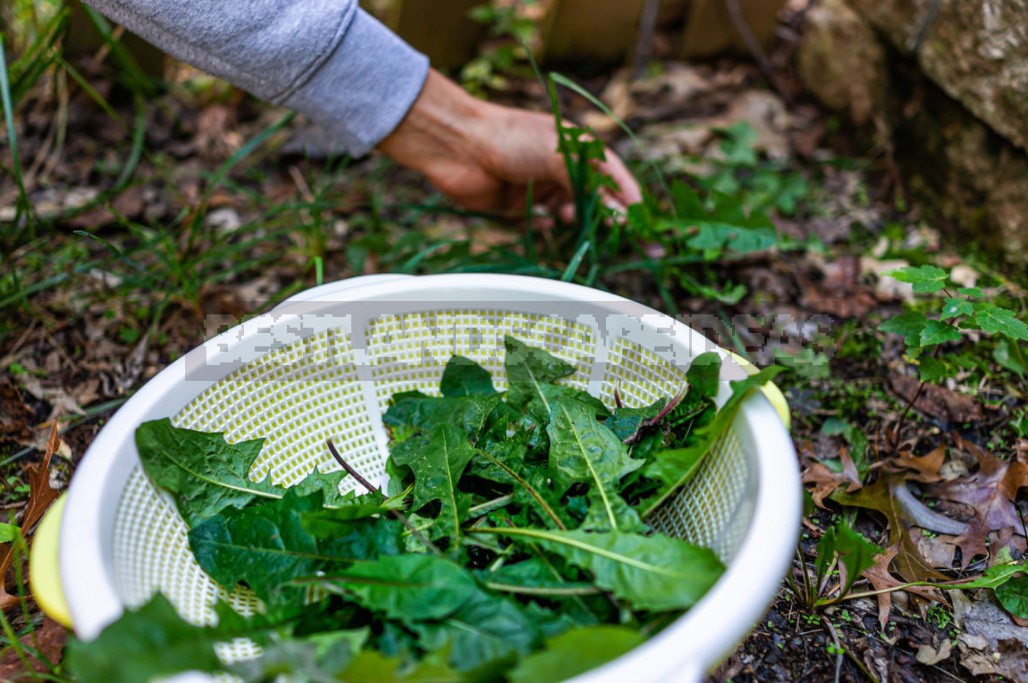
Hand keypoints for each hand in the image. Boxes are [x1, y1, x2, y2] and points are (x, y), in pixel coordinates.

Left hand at [377, 70, 641, 219]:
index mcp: (578, 148)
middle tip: (620, 241)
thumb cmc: (511, 138)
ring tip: (568, 219)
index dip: (631, 203)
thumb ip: (591, 182)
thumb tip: (622, 211)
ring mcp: (539, 187)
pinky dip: (546, 229)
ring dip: (575, 221)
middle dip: (608, 219)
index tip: (644, 228)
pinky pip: (539, 224)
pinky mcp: (516, 206)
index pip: (615, 179)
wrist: (457, 145)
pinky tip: (546, 227)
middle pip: (594, 200)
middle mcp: (561, 168)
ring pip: (569, 214)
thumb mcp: (559, 152)